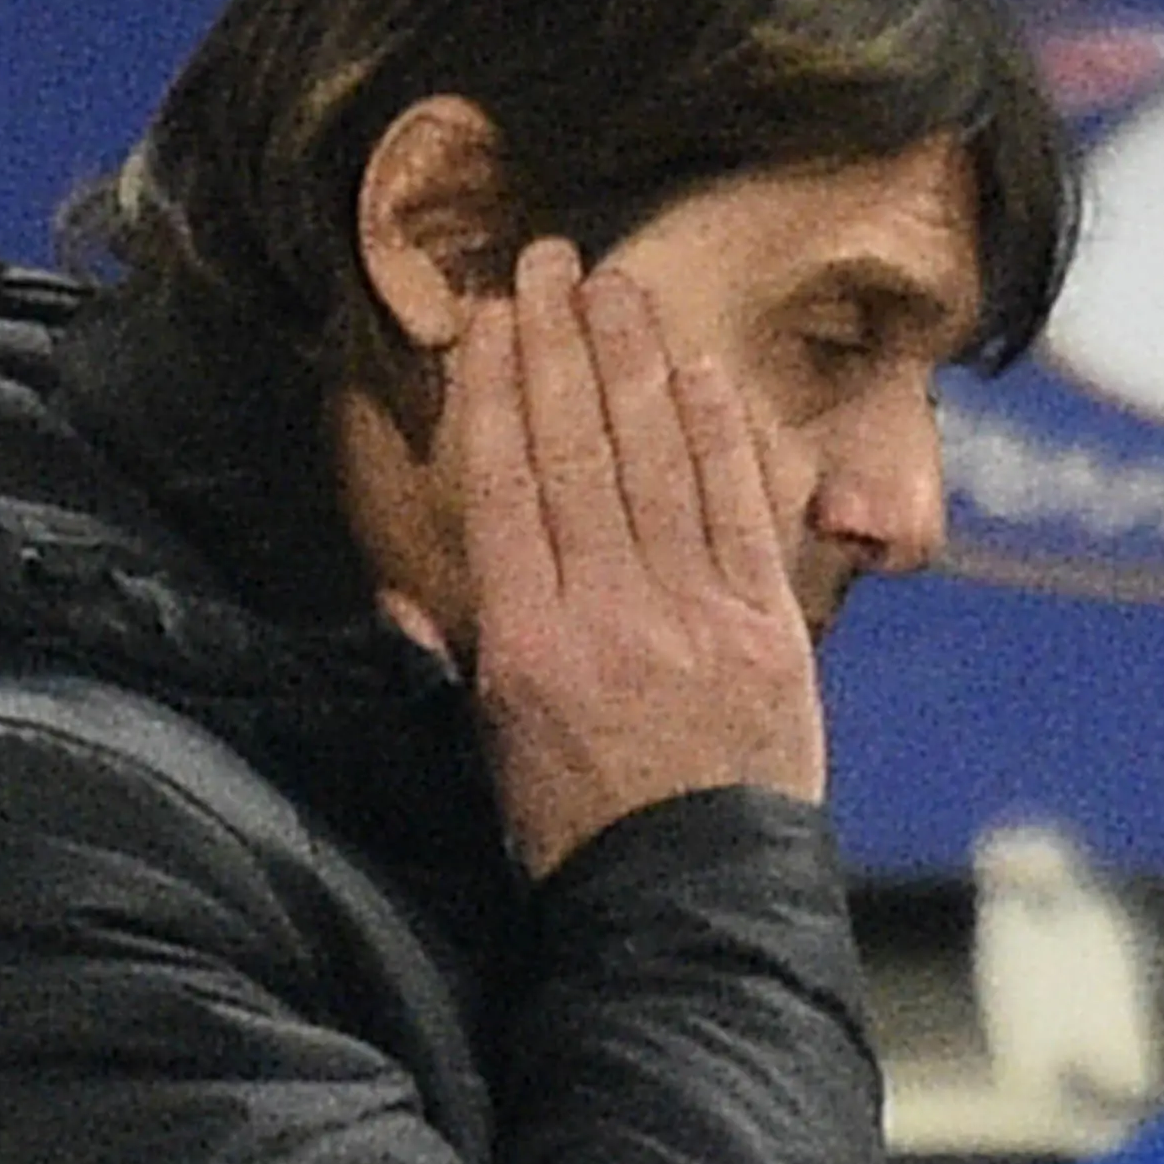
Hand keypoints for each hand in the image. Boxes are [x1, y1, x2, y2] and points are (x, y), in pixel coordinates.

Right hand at [428, 237, 831, 874]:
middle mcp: (608, 613)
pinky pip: (739, 507)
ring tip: (612, 286)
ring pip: (656, 459)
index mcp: (527, 643)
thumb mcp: (489, 755)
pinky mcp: (767, 627)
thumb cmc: (581, 838)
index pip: (504, 485)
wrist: (693, 903)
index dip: (495, 390)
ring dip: (632, 361)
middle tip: (547, 261)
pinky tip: (696, 368)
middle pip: (576, 450)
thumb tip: (396, 595)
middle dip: (559, 345)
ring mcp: (694, 614)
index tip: (488, 319)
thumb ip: (455, 661)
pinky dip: (718, 431)